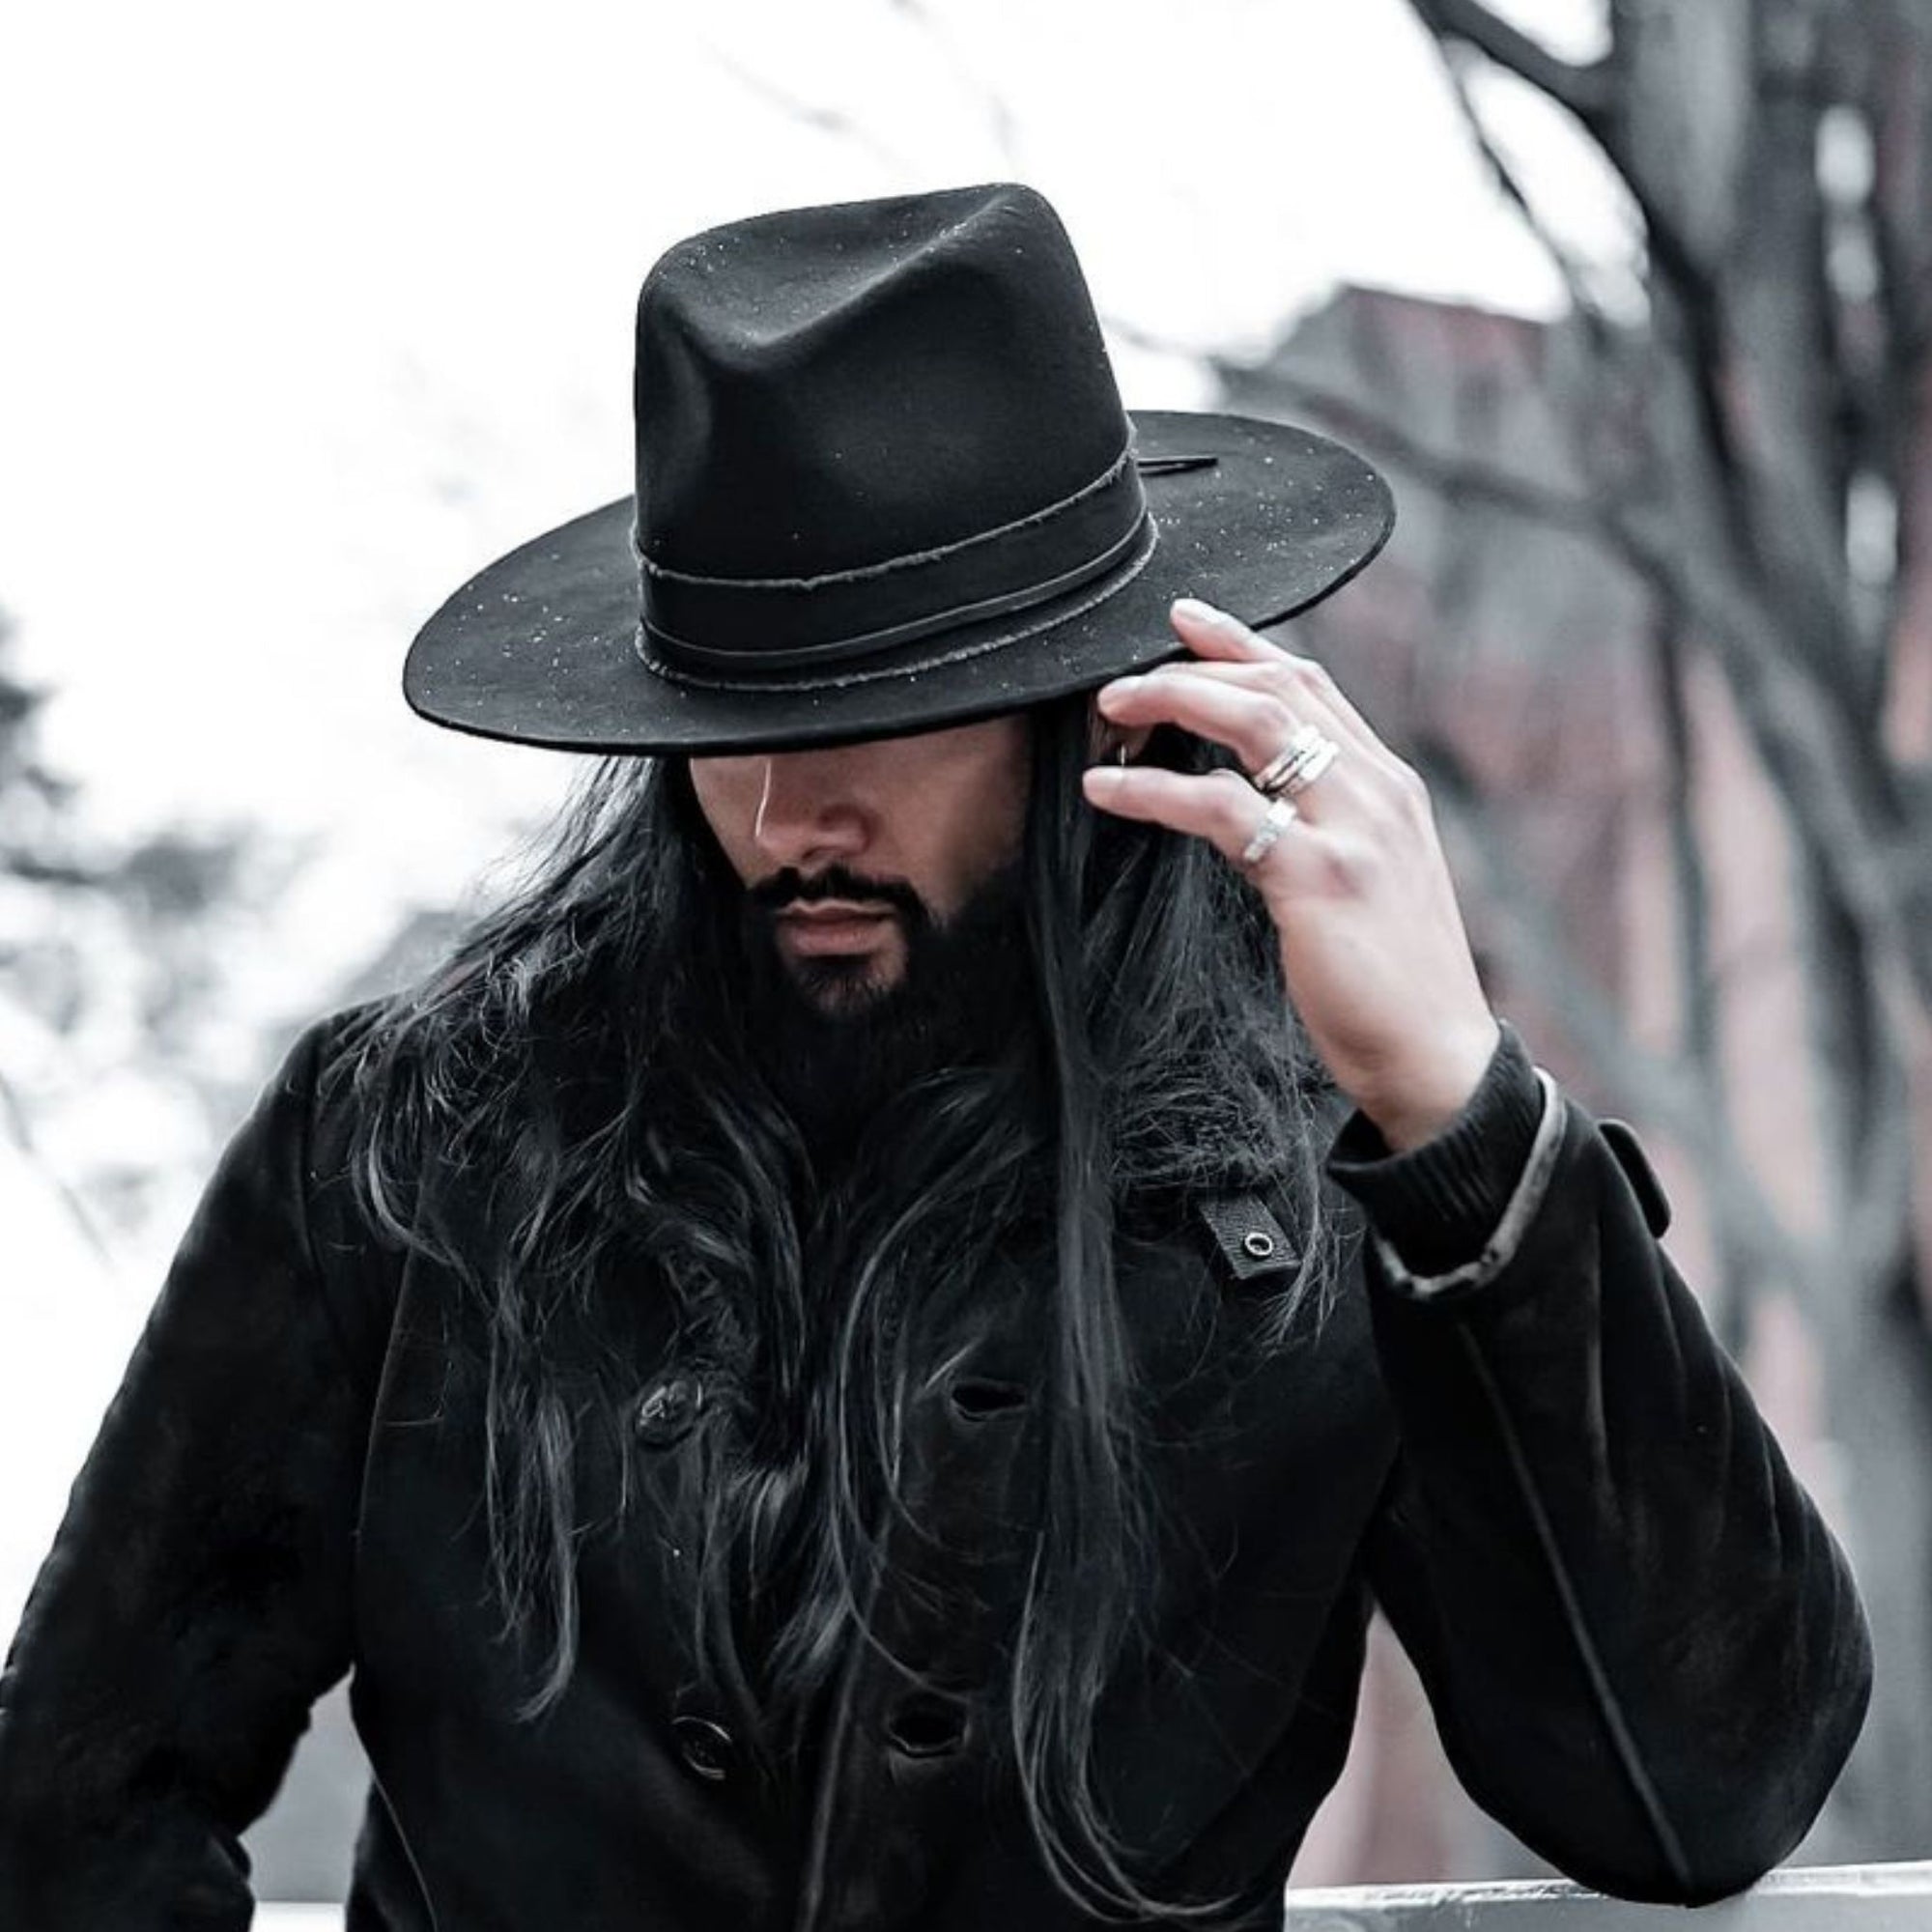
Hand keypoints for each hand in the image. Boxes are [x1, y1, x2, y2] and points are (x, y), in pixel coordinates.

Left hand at [1083, 597, 1499, 1149]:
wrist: (1437, 1057)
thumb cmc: (1389, 981)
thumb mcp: (1362, 881)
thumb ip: (1314, 825)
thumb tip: (1237, 796)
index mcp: (1388, 786)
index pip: (1313, 685)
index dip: (1244, 646)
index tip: (1186, 621)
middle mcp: (1378, 791)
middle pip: (1279, 688)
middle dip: (1192, 666)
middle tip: (1118, 677)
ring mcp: (1355, 829)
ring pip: (1254, 726)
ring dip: (1173, 703)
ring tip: (1108, 711)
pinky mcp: (1321, 876)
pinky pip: (1223, 809)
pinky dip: (1156, 790)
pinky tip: (1110, 791)